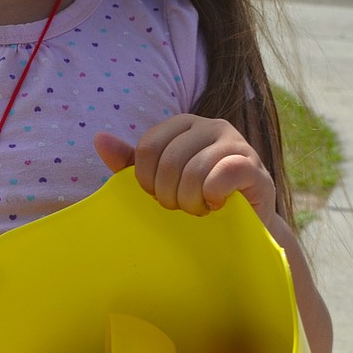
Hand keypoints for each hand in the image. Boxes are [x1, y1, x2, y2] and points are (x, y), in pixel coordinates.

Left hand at [94, 114, 276, 225]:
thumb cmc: (195, 199)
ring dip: (189, 201)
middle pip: (169, 161)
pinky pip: (222, 176)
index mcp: (184, 124)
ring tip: (198, 209)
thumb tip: (99, 139)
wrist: (241, 228)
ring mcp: (236, 143)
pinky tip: (216, 206)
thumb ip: (129, 161)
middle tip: (180, 208)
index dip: (146, 181)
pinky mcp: (254, 167)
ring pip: (194, 171)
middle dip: (168, 195)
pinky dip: (211, 197)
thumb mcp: (157, 180)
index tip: (158, 196)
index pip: (147, 148)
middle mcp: (211, 125)